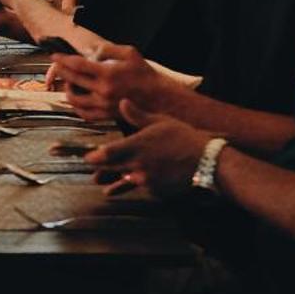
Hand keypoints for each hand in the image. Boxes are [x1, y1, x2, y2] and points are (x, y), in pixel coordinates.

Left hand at [51, 42, 167, 123]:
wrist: (158, 98)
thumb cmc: (144, 73)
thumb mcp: (130, 53)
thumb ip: (108, 48)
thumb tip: (91, 51)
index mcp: (107, 73)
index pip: (78, 65)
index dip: (63, 59)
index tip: (54, 56)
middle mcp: (103, 90)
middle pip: (73, 80)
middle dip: (61, 72)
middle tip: (55, 66)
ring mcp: (104, 105)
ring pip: (75, 100)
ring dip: (67, 90)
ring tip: (67, 83)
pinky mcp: (106, 116)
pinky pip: (84, 114)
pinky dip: (76, 107)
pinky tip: (76, 100)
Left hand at [85, 101, 210, 198]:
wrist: (206, 161)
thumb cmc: (184, 137)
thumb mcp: (160, 121)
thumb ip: (137, 115)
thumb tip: (121, 102)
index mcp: (136, 145)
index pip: (107, 154)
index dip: (94, 157)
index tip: (88, 158)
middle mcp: (138, 164)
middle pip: (112, 169)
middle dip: (102, 170)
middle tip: (92, 171)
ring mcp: (146, 180)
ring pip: (124, 182)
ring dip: (114, 184)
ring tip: (104, 188)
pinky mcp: (156, 191)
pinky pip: (143, 188)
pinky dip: (138, 186)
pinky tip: (135, 187)